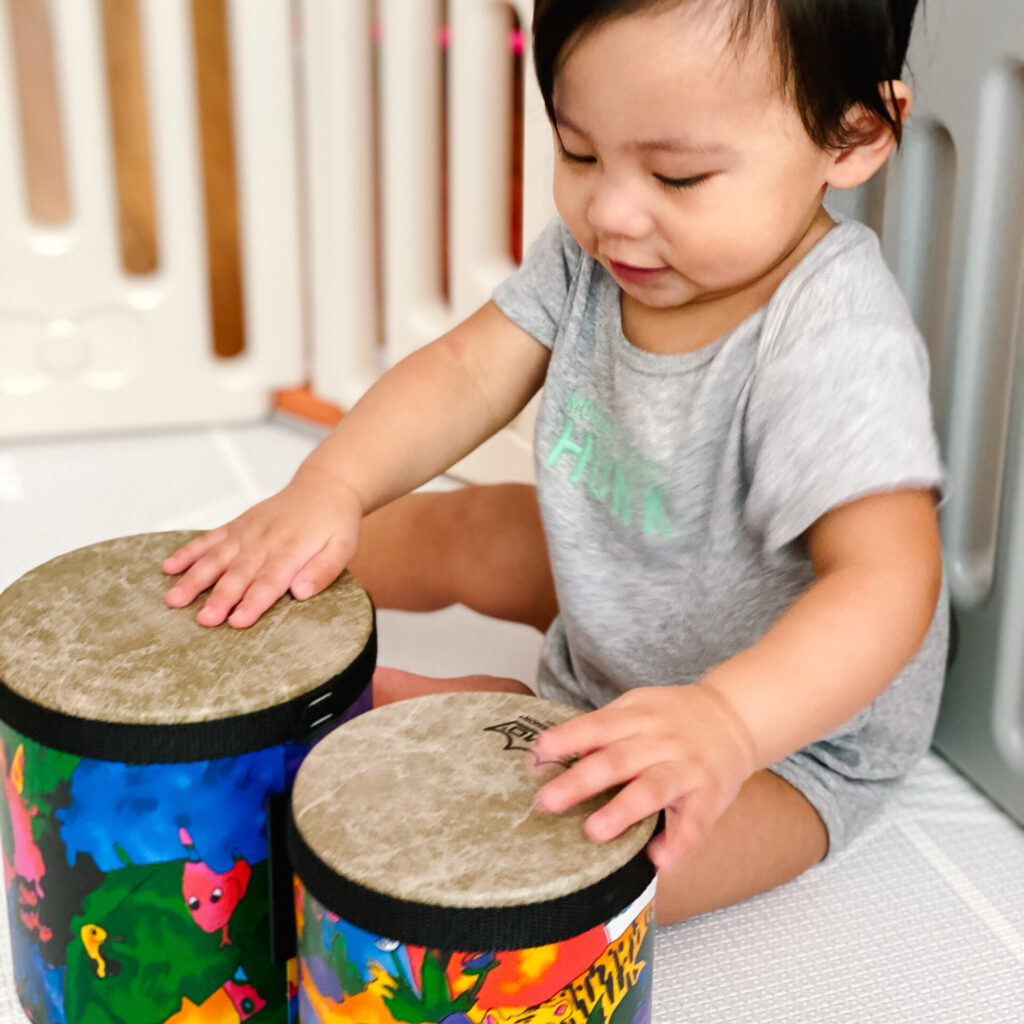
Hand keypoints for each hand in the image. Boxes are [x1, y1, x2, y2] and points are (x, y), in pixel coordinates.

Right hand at [162, 467, 362, 627]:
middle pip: (239, 574)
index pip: (270, 581)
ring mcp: (246, 532)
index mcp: (292, 549)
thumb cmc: (334, 523)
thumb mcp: (343, 547)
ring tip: (174, 599)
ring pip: (216, 558)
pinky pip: (208, 539)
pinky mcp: (236, 526)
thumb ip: (324, 570)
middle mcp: (264, 540)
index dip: (253, 602)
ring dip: (194, 579)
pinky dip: (188, 552)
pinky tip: (169, 567)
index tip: (237, 621)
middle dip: (219, 598)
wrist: (324, 487)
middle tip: (203, 620)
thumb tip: (300, 592)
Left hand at [531, 684, 757, 869]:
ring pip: (653, 788)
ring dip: (623, 810)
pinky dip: (677, 843)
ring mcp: (686, 768)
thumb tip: (552, 755)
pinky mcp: (709, 797)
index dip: (565, 740)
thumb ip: (600, 731)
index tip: (536, 756)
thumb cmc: (672, 719)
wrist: (735, 717)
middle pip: (617, 760)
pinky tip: (658, 860)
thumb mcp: (636, 711)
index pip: (596, 726)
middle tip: (547, 801)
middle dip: (580, 781)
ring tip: (594, 831)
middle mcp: (661, 740)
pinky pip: (694, 824)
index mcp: (637, 716)